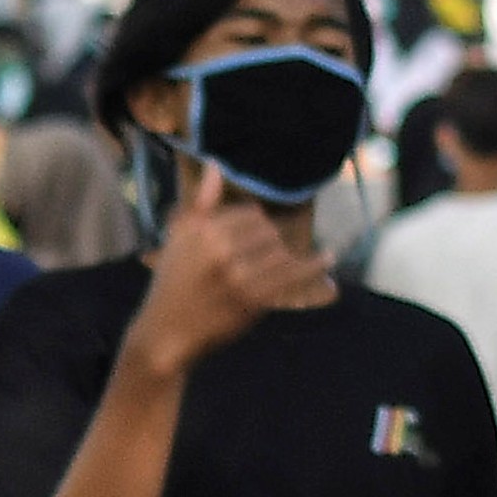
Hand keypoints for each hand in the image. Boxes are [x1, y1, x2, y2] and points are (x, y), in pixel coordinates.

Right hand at [124, 154, 333, 377]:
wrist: (167, 331)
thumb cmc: (172, 283)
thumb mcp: (178, 237)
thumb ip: (200, 202)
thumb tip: (216, 165)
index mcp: (204, 230)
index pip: (250, 215)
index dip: (254, 226)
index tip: (249, 240)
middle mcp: (222, 249)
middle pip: (268, 232)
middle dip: (269, 242)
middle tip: (261, 258)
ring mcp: (240, 275)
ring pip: (280, 252)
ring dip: (289, 257)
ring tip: (296, 262)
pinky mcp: (253, 299)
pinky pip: (291, 276)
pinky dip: (314, 267)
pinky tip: (329, 259)